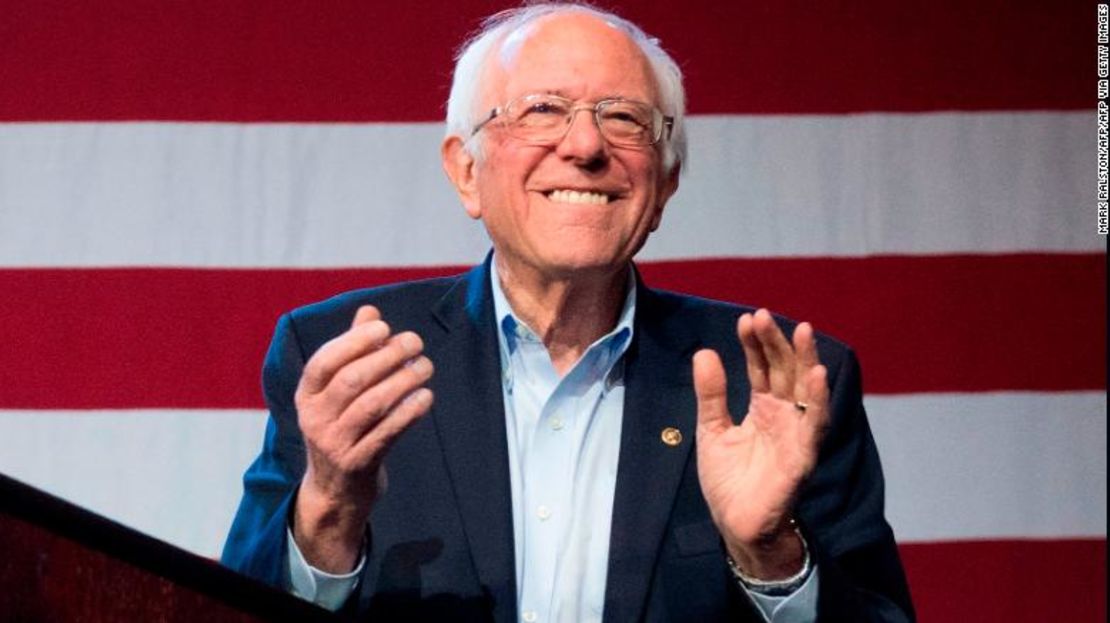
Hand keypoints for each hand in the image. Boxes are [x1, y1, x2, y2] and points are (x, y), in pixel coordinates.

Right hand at [292, 305, 433, 572]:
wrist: (335, 492)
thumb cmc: (342, 427)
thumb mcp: (336, 393)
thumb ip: (352, 350)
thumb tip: (369, 310)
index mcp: (306, 396)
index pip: (324, 361)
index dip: (354, 341)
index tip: (384, 327)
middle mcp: (315, 419)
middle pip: (351, 380)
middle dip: (386, 356)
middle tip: (415, 342)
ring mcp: (335, 444)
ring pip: (372, 405)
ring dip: (403, 381)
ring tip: (426, 366)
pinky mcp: (357, 465)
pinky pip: (387, 433)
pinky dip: (408, 413)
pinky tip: (426, 397)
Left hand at [693, 309, 828, 579]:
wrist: (735, 524)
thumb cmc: (729, 479)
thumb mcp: (711, 429)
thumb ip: (711, 394)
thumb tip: (705, 352)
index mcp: (762, 407)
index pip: (762, 367)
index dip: (756, 344)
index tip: (747, 320)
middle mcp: (784, 415)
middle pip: (785, 371)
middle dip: (777, 343)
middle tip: (764, 316)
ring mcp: (795, 433)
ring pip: (805, 391)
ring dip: (806, 361)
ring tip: (803, 331)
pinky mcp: (803, 456)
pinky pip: (814, 425)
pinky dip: (817, 400)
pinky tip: (817, 375)